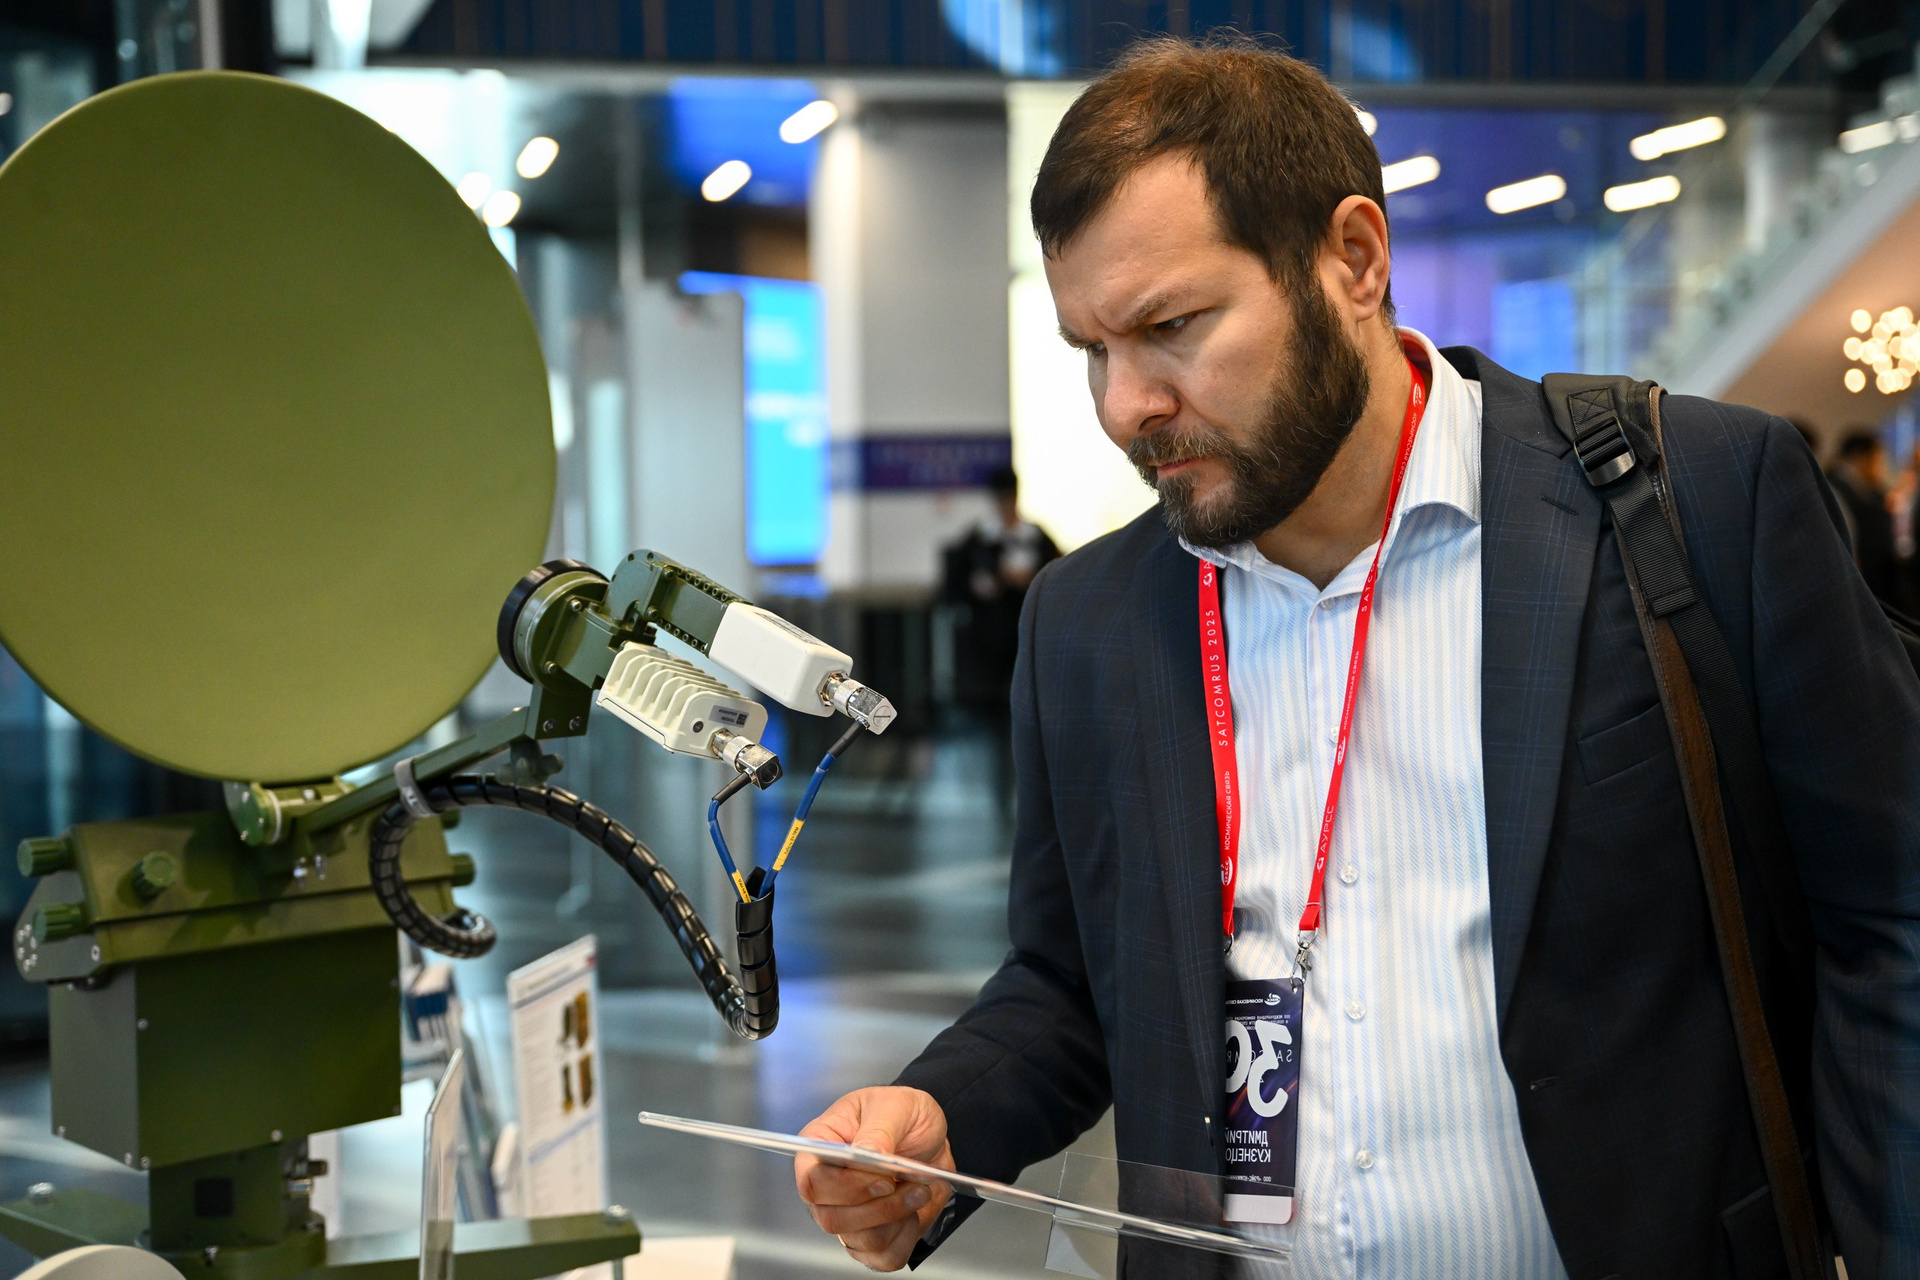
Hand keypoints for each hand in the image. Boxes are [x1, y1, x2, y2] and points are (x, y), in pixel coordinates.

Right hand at [794, 1086, 954, 1270]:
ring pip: (859, 1240)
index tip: (885, 1179)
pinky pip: (882, 1257)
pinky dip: (905, 1239)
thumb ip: (879, 1128)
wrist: (930, 1138)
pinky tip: (913, 1212)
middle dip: (878, 1207)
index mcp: (820, 1146)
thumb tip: (866, 1152)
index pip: (812, 1181)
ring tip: (919, 1189)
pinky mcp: (869, 1237)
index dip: (846, 1186)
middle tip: (912, 1184)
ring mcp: (845, 1215)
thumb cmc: (903, 1114)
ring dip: (897, 1218)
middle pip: (830, 1218)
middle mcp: (826, 1186)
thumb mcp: (896, 1106)